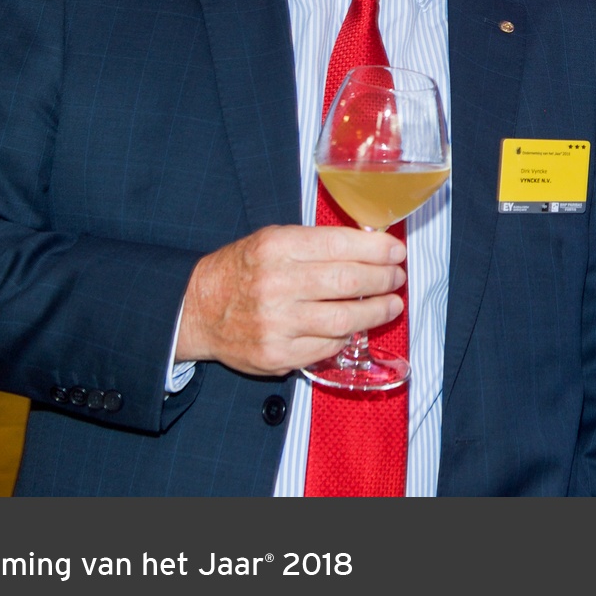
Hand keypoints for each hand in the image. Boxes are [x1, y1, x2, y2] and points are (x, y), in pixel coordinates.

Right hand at [175, 225, 405, 375]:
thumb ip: (317, 243)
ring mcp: (277, 323)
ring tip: (390, 305)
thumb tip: (370, 247)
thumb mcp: (272, 240)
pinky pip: (327, 346)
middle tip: (396, 278)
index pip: (341, 245)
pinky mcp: (277, 355)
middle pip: (349, 282)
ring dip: (377, 312)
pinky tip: (354, 327)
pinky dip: (347, 336)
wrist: (198, 310)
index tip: (396, 252)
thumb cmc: (243, 271)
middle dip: (384, 280)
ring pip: (345, 320)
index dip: (377, 250)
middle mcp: (277, 284)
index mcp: (277, 248)